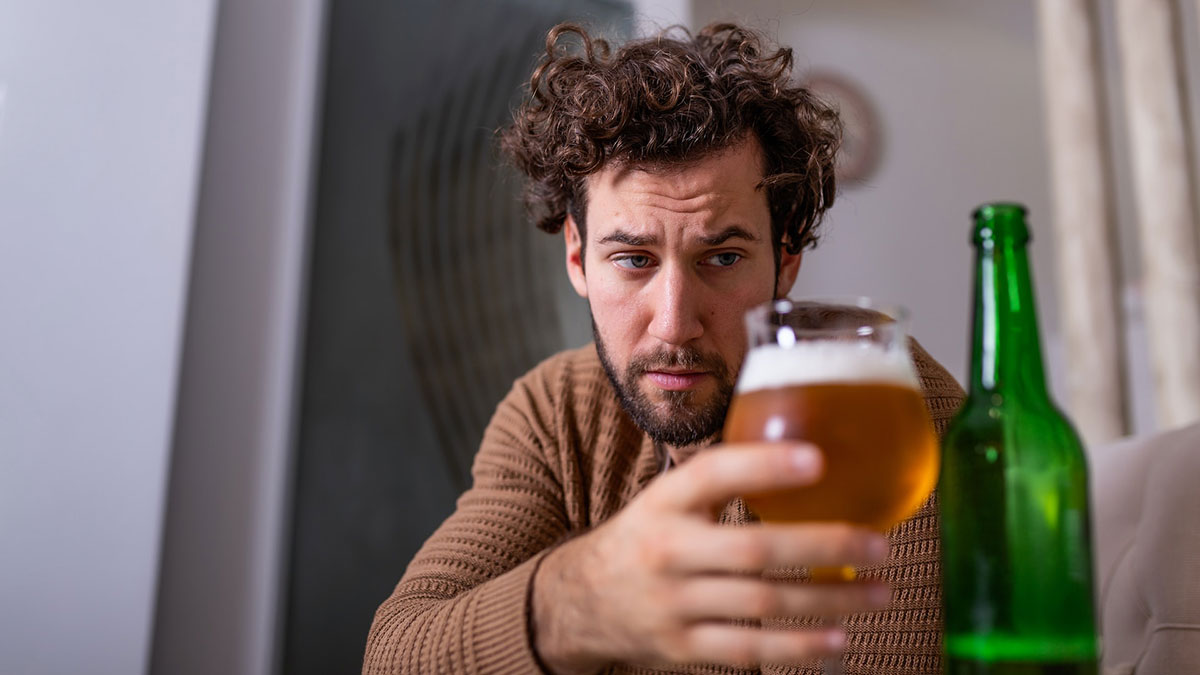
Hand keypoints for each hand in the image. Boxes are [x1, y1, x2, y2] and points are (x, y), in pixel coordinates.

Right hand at [530, 442, 891, 673]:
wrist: (582, 600)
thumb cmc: (647, 538)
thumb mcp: (668, 500)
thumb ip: (722, 483)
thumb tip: (808, 454)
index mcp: (665, 502)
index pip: (712, 475)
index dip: (763, 466)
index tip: (817, 459)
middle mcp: (666, 550)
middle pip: (752, 550)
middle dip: (822, 547)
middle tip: (877, 544)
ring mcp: (674, 603)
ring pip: (762, 604)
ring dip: (828, 601)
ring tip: (880, 592)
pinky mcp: (683, 647)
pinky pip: (749, 650)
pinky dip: (798, 647)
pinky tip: (839, 639)